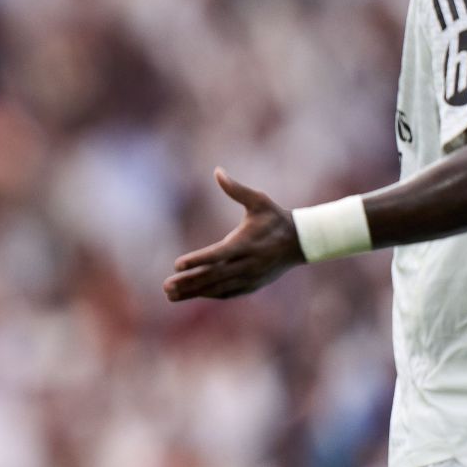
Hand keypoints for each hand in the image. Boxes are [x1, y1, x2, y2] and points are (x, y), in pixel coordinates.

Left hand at [163, 168, 301, 301]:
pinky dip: (209, 294)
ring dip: (193, 292)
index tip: (177, 264)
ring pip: (218, 288)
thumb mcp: (259, 200)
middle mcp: (248, 263)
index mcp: (247, 243)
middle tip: (166, 286)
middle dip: (189, 282)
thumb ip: (236, 189)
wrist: (301, 242)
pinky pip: (227, 292)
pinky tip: (191, 294)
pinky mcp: (252, 285)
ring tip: (170, 295)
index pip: (218, 254)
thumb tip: (218, 171)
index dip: (198, 260)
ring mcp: (250, 277)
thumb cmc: (275, 218)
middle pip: (214, 276)